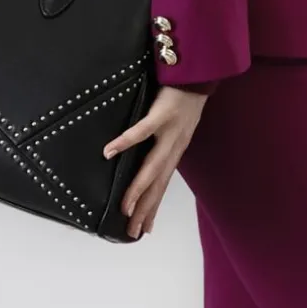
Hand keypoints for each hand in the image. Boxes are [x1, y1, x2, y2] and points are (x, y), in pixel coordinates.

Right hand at [102, 84, 208, 238]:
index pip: (161, 187)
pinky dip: (124, 143)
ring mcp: (169, 133)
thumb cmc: (182, 100)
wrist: (197, 76)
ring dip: (138, 189)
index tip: (143, 230)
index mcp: (174, 152)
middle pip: (157, 185)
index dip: (153, 208)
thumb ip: (160, 144)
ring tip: (125, 208)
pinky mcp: (161, 115)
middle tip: (132, 231)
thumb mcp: (174, 129)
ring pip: (152, 168)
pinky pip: (141, 132)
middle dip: (145, 210)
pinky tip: (108, 152)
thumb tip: (141, 158)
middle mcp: (174, 148)